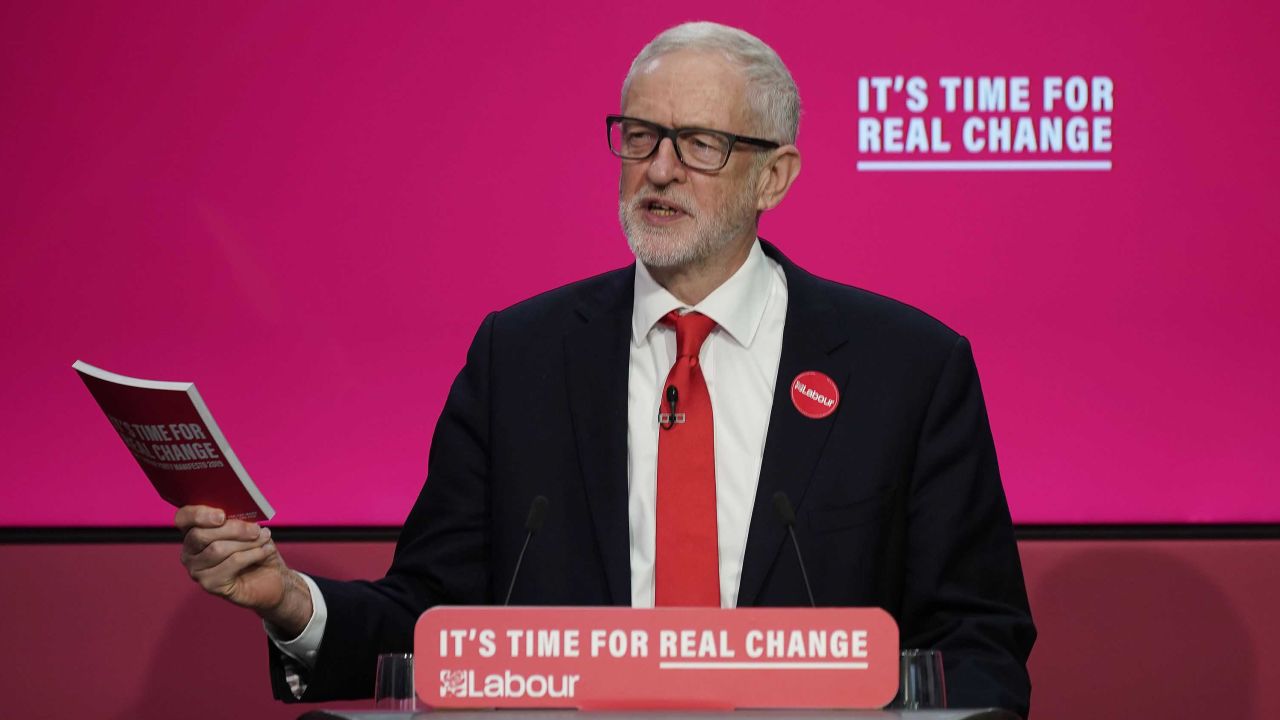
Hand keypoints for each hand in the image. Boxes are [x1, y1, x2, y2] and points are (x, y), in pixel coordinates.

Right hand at [175, 505, 312, 636]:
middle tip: (256, 529)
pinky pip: (231, 563)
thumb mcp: (249, 528)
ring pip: (217, 549)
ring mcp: (197, 570)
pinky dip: (252, 554)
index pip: (183, 518)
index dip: (199, 514)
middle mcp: (189, 552)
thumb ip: (239, 519)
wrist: (270, 578)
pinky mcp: (210, 584)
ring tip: (264, 539)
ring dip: (247, 542)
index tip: (222, 515)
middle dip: (233, 529)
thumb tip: (240, 512)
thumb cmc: (256, 549)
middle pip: (200, 535)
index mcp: (194, 531)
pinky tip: (264, 551)